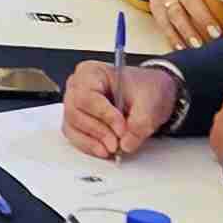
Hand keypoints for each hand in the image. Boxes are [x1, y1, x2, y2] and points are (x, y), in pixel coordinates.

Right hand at [61, 59, 184, 159]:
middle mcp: (78, 87)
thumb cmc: (145, 89)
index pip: (87, 95)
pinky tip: (105, 150)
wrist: (150, 96)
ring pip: (73, 126)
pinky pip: (75, 136)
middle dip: (99, 130)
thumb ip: (140, 123)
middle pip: (76, 111)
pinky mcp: (78, 122)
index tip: (121, 128)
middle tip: (118, 142)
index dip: (104, 114)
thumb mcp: (150, 102)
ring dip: (94, 141)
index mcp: (92, 72)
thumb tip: (126, 143)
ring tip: (114, 147)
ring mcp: (76, 105)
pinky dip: (89, 146)